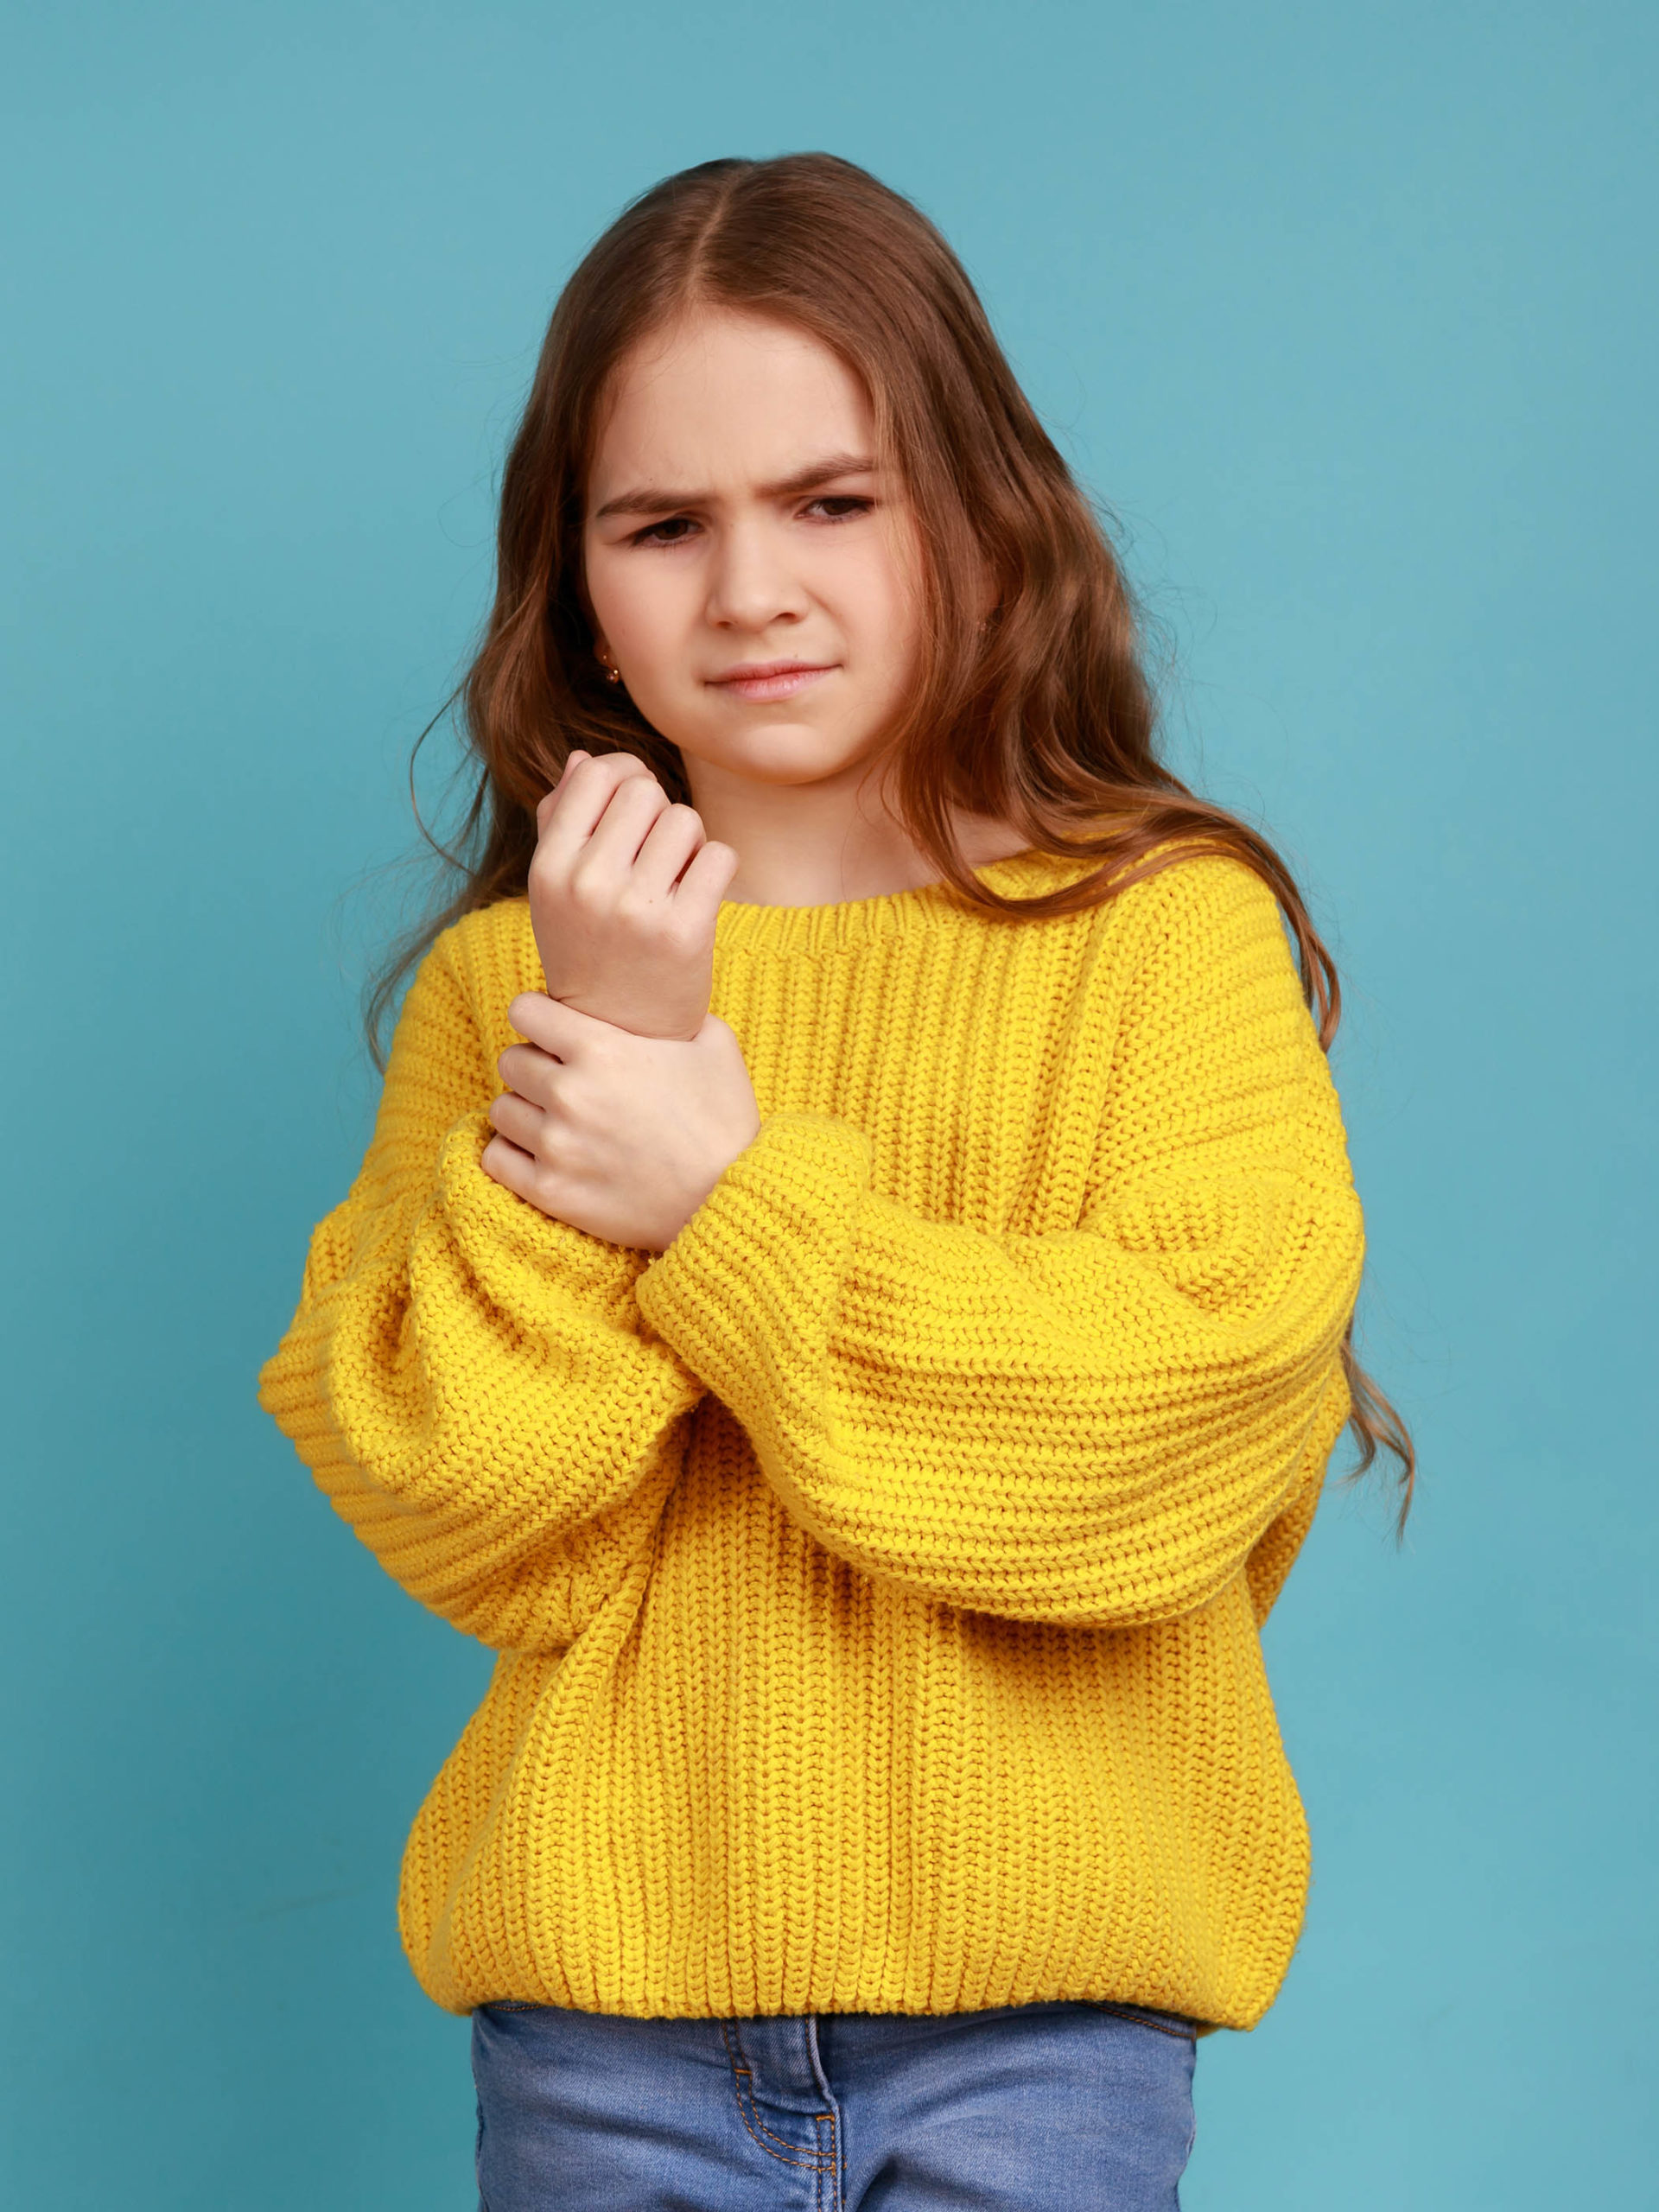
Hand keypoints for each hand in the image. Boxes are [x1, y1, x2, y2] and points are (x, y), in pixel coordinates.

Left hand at [481, 992, 761, 1251]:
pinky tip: (541, 1153)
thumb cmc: (726, 1122)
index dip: (539, 1016)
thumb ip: (677, 1012)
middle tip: (562, 1080)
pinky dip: (512, 1153)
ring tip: (555, 1120)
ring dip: (524, 1111)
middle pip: (510, 1061)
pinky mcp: (550, 1191)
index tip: (554, 1031)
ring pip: (501, 1110)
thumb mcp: (716, 1046)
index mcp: (602, 1049)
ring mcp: (556, 1145)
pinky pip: (495, 1158)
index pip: (524, 1011)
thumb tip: (660, 997)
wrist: (729, 1202)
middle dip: (534, 1066)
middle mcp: (569, 1093)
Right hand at [527, 750, 739, 1041]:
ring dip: (690, 842)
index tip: (634, 809)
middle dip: (660, 813)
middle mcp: (587, 885)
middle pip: (646, 792)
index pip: (598, 774)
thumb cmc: (589, 948)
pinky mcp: (685, 932)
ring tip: (676, 878)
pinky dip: (717, 868)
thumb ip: (561, 819)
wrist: (620, 1033)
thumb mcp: (557, 890)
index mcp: (549, 867)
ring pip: (686, 820)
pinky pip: (720, 855)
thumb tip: (583, 759)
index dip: (626, 778)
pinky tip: (699, 895)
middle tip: (657, 854)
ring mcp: (636, 910)